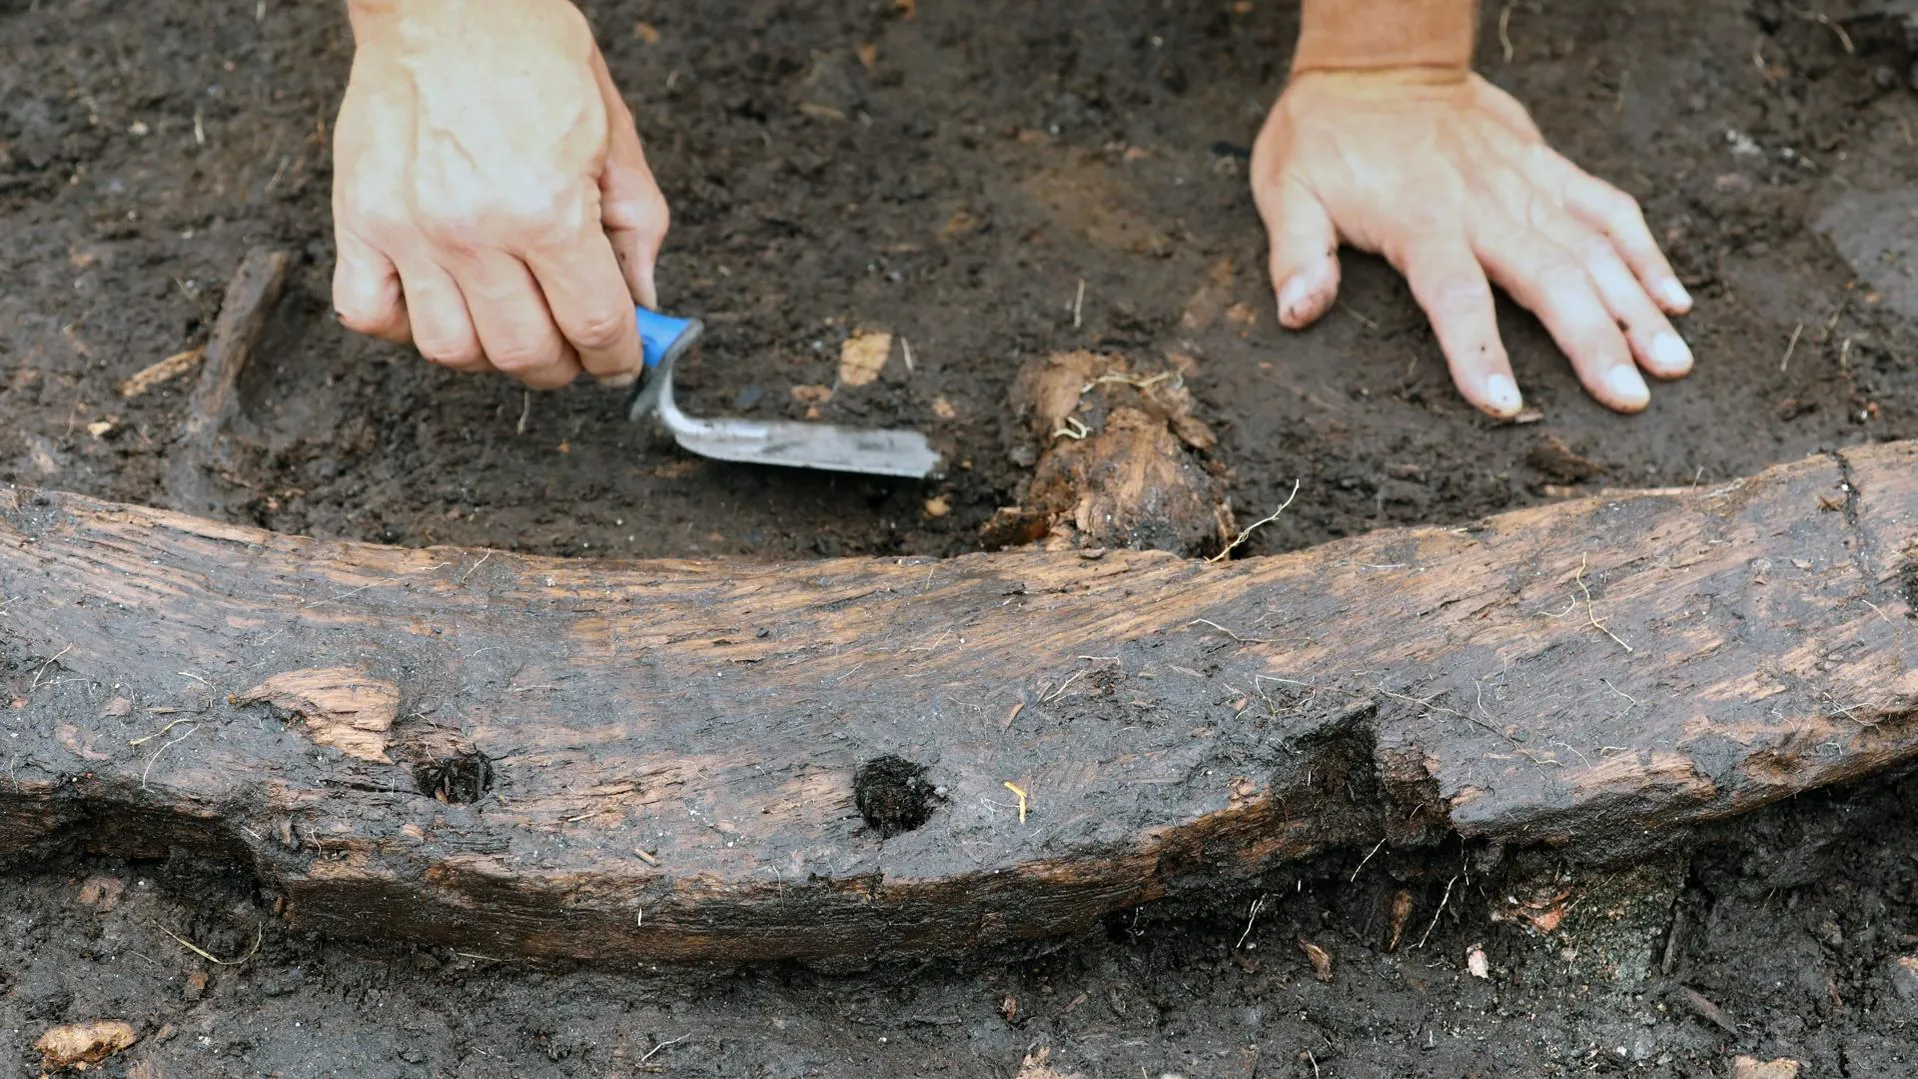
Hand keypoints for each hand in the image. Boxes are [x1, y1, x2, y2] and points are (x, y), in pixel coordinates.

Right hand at [331, 0, 667, 388]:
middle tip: (572, 346)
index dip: (618, 358)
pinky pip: (367, 313)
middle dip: (562, 364)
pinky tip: (439, 301)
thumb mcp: (615, 137)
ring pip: (449, 351)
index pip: (594, 328)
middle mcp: (474, 231)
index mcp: (548, 210)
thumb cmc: (532, 52)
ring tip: (510, 323)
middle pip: (524, 353)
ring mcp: (409, 230)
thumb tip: (642, 300)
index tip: (621, 360)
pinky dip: (404, 326)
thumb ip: (636, 228)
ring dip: (489, 355)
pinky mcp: (359, 218)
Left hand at [1251, 70, 1692, 416]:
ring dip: (1636, 307)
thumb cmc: (1326, 134)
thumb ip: (1296, 256)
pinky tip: (1674, 300)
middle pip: (1550, 279)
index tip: (1505, 406)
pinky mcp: (1547, 165)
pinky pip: (1607, 208)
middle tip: (1630, 398)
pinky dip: (1645, 251)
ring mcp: (1525, 183)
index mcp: (1420, 221)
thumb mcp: (1287, 191)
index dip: (1478, 353)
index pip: (1455, 297)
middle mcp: (1484, 205)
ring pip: (1594, 249)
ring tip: (1672, 363)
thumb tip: (1297, 313)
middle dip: (1595, 341)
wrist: (1376, 60)